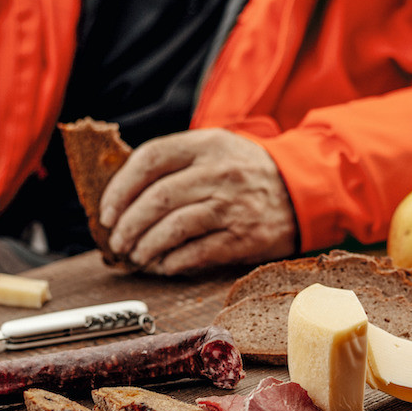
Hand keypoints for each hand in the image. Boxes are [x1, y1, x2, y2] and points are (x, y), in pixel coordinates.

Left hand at [99, 128, 296, 274]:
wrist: (304, 190)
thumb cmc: (250, 172)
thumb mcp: (217, 149)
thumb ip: (178, 163)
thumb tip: (127, 196)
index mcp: (206, 145)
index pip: (150, 160)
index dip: (120, 188)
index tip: (107, 211)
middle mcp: (218, 173)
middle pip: (157, 198)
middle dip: (128, 225)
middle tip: (117, 241)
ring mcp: (232, 206)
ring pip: (173, 227)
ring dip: (146, 246)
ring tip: (137, 256)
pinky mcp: (243, 236)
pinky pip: (197, 251)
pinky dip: (173, 262)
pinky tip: (163, 265)